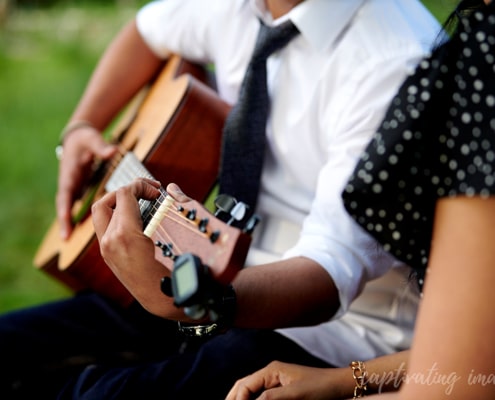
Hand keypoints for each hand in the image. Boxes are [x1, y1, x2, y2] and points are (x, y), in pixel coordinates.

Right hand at [56, 126, 117, 238]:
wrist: (78, 138)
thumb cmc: (84, 140)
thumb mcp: (91, 140)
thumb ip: (101, 147)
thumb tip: (113, 151)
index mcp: (70, 175)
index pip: (65, 194)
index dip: (65, 208)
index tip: (65, 219)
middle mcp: (69, 184)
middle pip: (65, 205)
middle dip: (64, 221)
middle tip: (66, 237)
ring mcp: (74, 188)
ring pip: (72, 207)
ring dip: (71, 221)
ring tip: (70, 239)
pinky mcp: (80, 190)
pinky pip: (82, 205)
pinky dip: (84, 216)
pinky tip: (92, 228)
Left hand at [92, 177, 165, 311]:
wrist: (163, 303)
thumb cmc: (175, 274)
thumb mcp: (178, 238)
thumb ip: (177, 208)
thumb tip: (172, 189)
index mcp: (125, 236)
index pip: (124, 194)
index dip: (141, 185)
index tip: (157, 191)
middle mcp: (110, 242)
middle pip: (106, 201)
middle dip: (127, 191)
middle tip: (147, 192)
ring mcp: (106, 251)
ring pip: (102, 215)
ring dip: (119, 204)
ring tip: (141, 203)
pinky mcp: (108, 257)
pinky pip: (106, 228)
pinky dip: (118, 217)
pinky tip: (138, 220)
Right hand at [226, 361, 348, 399]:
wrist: (341, 386)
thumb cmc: (322, 387)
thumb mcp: (296, 394)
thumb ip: (271, 398)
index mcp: (271, 371)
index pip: (245, 385)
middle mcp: (271, 375)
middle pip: (244, 386)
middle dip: (233, 398)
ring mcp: (277, 383)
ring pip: (251, 391)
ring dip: (242, 399)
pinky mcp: (283, 392)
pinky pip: (262, 397)